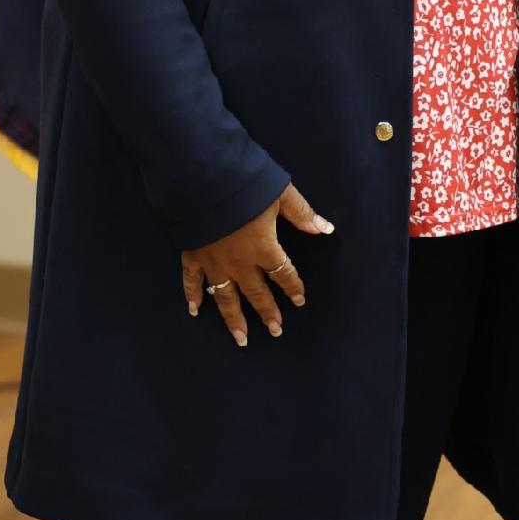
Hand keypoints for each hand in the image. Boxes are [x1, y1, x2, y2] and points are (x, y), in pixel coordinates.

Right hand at [181, 181, 333, 347]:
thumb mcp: (280, 193)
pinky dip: (193, 295)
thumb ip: (301, 213)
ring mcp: (214, 262)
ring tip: (241, 339)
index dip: (293, 286)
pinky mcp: (192, 255)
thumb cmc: (245, 184)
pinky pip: (192, 281)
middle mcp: (239, 263)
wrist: (204, 180)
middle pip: (256, 292)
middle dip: (267, 312)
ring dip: (234, 319)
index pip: (283, 273)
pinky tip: (195, 311)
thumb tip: (326, 229)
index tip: (299, 300)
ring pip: (225, 297)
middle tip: (276, 331)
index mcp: (263, 248)